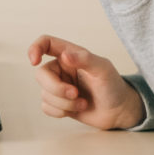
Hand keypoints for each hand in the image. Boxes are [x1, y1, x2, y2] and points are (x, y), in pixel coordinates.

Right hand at [27, 36, 145, 130]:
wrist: (118, 111)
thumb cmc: (113, 86)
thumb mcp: (103, 69)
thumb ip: (84, 59)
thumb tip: (64, 55)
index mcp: (70, 55)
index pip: (46, 43)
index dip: (35, 48)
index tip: (34, 61)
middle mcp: (61, 69)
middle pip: (41, 74)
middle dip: (56, 88)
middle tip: (75, 94)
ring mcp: (58, 87)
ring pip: (44, 94)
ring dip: (64, 103)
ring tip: (83, 103)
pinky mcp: (58, 104)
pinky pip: (46, 107)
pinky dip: (60, 111)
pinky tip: (76, 109)